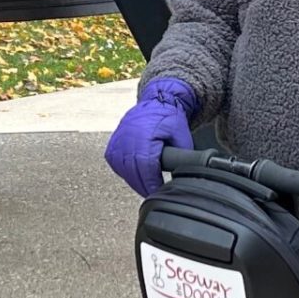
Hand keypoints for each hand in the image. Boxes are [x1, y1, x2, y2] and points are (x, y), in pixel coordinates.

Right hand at [104, 78, 197, 196]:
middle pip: (132, 170)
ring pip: (122, 168)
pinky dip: (124, 171)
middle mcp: (128, 136)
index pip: (145, 165)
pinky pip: (115, 162)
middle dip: (142, 185)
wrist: (156, 102)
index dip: (151, 182)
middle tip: (152, 194)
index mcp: (145, 134)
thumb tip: (185, 172)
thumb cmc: (169, 118)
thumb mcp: (182, 135)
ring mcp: (118, 139)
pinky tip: (134, 176)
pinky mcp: (113, 142)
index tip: (157, 191)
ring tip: (144, 188)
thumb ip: (183, 154)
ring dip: (133, 180)